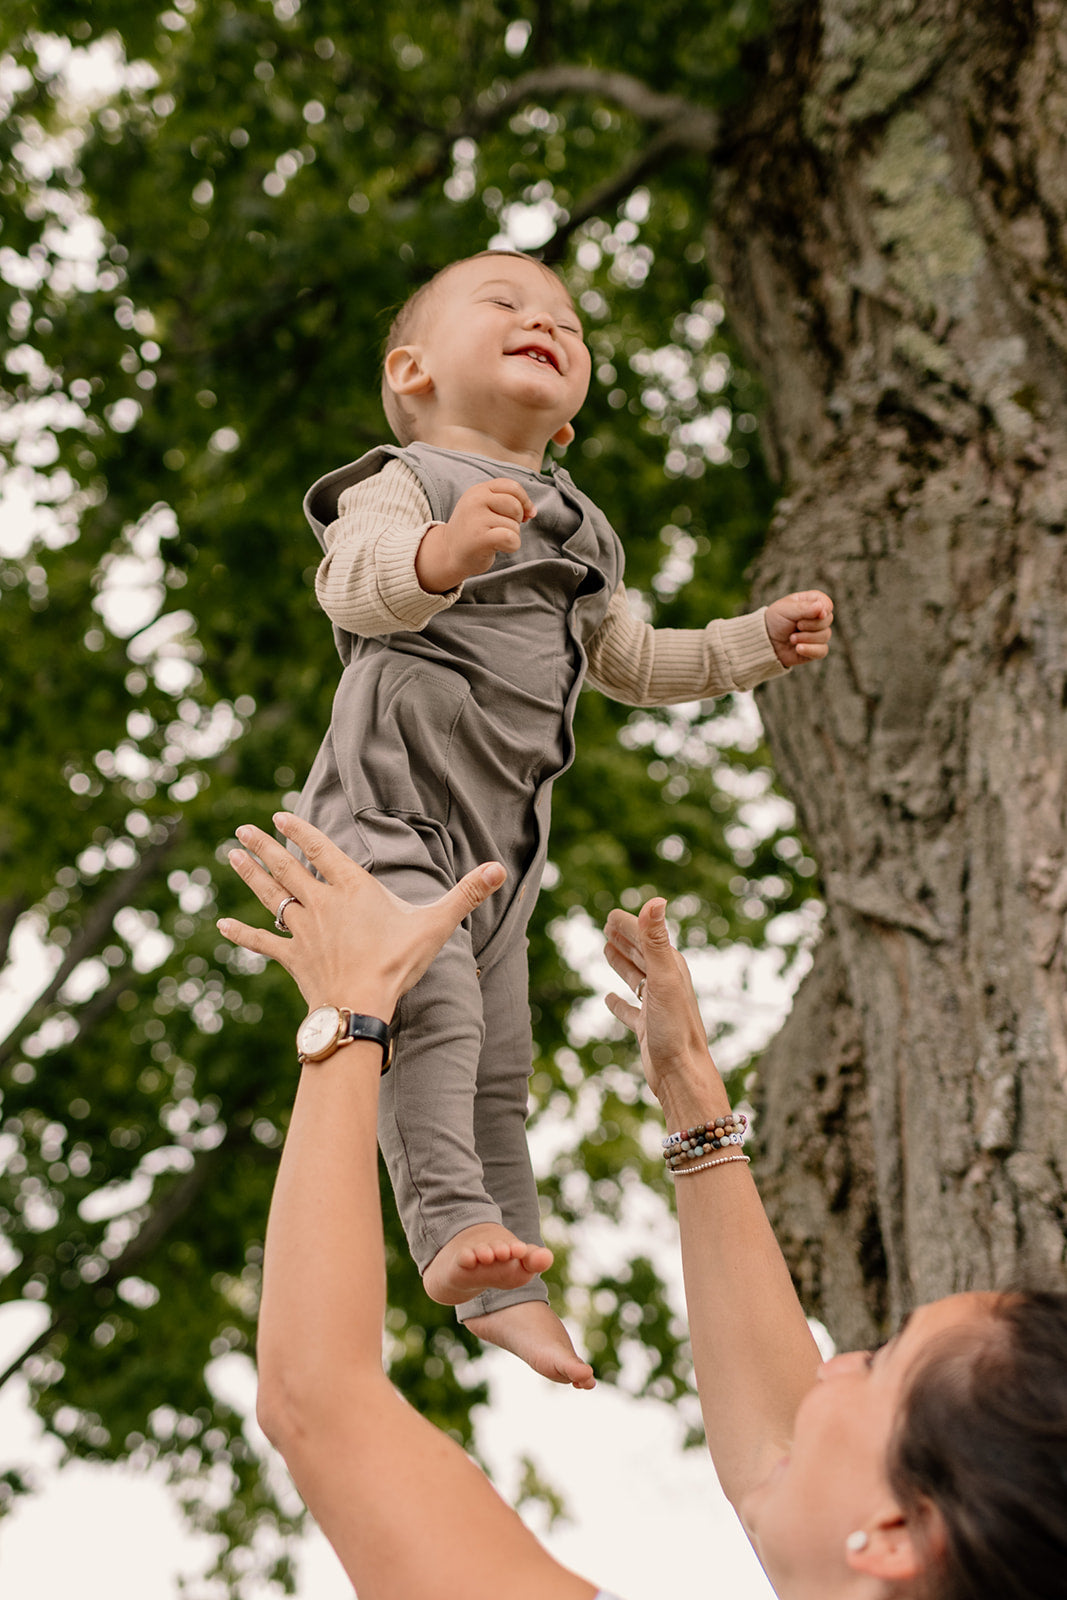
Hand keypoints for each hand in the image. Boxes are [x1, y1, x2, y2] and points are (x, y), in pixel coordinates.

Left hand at [218, 813, 504, 1016]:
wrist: (361, 1005)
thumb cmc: (398, 963)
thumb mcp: (435, 925)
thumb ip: (466, 894)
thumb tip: (500, 869)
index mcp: (351, 888)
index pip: (320, 850)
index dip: (300, 830)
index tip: (278, 815)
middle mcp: (320, 903)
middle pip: (288, 867)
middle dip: (263, 846)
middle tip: (242, 829)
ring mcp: (302, 930)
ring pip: (271, 896)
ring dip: (250, 875)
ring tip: (232, 855)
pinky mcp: (292, 958)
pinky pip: (262, 943)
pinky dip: (242, 933)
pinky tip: (221, 925)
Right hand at [415, 478, 533, 592]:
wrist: (448, 553)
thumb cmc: (473, 531)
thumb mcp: (485, 508)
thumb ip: (507, 503)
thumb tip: (532, 511)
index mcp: (478, 490)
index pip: (512, 486)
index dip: (524, 501)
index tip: (525, 515)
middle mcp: (475, 500)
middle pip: (515, 506)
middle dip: (516, 521)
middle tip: (501, 529)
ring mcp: (476, 518)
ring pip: (514, 525)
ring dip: (511, 535)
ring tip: (494, 539)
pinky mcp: (480, 538)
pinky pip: (511, 538)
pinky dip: (512, 546)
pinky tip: (498, 548)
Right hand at [604, 898, 724, 1116]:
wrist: (682, 1074)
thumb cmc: (675, 1027)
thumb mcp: (663, 978)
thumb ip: (656, 940)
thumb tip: (656, 900)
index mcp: (671, 969)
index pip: (647, 938)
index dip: (630, 925)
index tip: (610, 916)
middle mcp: (665, 985)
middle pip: (642, 955)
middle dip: (626, 939)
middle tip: (607, 926)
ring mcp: (656, 1007)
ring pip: (636, 978)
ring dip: (622, 963)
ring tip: (607, 950)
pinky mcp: (647, 1029)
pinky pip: (630, 1011)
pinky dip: (619, 1003)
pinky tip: (608, 999)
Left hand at [764, 589, 833, 666]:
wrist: (764, 643)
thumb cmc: (774, 622)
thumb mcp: (786, 610)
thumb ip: (805, 608)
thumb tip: (823, 609)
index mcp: (810, 602)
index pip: (826, 602)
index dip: (824, 608)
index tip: (818, 613)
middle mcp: (816, 617)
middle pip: (828, 619)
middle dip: (811, 624)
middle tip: (796, 625)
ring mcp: (817, 634)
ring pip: (825, 635)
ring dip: (806, 638)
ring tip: (791, 639)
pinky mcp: (815, 649)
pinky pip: (822, 651)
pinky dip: (810, 650)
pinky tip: (798, 649)